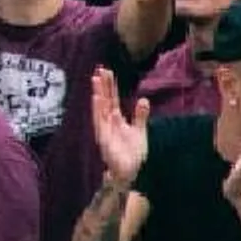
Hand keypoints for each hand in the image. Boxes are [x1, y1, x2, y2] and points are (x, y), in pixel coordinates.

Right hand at [90, 65, 149, 180]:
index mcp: (116, 119)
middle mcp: (108, 121)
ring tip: (96, 79)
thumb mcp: (139, 131)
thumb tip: (144, 99)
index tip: (107, 71)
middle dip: (103, 85)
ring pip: (100, 108)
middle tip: (101, 69)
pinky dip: (98, 110)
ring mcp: (105, 129)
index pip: (112, 98)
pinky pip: (100, 121)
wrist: (131, 171)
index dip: (110, 86)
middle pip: (105, 100)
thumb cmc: (133, 153)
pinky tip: (97, 98)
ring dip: (98, 93)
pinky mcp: (104, 137)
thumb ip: (140, 115)